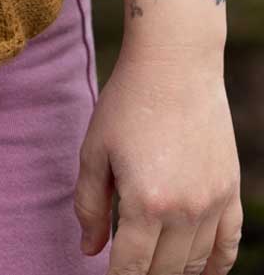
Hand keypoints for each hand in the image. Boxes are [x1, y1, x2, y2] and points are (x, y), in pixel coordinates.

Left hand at [74, 44, 241, 271]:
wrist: (176, 65)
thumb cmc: (128, 103)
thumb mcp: (95, 149)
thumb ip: (89, 205)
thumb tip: (89, 251)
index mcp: (146, 203)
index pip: (131, 266)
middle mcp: (184, 211)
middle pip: (163, 270)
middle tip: (126, 268)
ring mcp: (213, 204)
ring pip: (195, 263)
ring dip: (173, 272)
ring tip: (153, 267)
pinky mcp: (230, 192)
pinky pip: (228, 245)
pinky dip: (215, 265)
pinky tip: (201, 272)